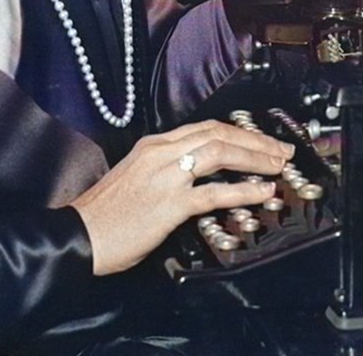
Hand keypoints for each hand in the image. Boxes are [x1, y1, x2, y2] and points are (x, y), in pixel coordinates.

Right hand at [67, 120, 292, 275]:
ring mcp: (165, 176)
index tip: (261, 140)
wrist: (81, 235)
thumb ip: (165, 170)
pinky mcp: (169, 204)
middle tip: (281, 149)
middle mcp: (160, 153)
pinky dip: (243, 189)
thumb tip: (197, 176)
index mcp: (153, 145)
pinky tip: (261, 191)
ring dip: (255, 157)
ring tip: (278, 165)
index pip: (205, 128)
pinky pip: (214, 192)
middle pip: (218, 133)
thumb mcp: (136, 177)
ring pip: (219, 153)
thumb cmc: (105, 215)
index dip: (239, 132)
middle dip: (255, 139)